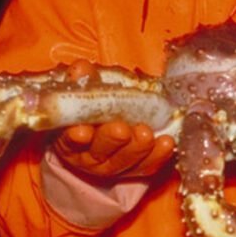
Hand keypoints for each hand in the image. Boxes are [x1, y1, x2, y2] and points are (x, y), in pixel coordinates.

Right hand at [54, 58, 174, 178]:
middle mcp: (89, 156)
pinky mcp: (135, 168)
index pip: (69, 140)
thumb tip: (81, 68)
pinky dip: (157, 156)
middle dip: (110, 140)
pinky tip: (166, 143)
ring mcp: (113, 164)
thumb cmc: (94, 105)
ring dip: (137, 149)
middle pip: (99, 152)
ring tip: (146, 134)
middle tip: (122, 130)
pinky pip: (146, 166)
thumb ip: (83, 80)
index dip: (75, 137)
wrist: (108, 121)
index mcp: (71, 137)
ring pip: (124, 162)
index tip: (82, 131)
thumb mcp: (84, 90)